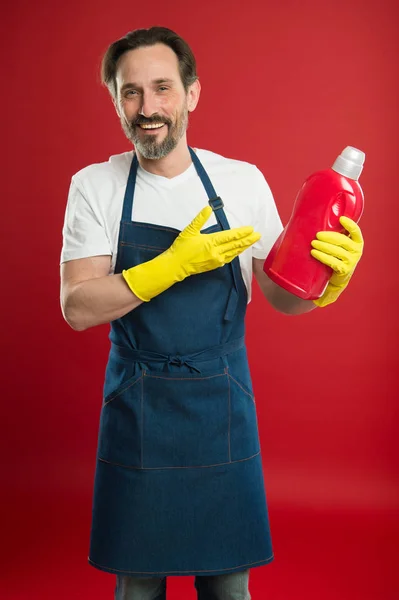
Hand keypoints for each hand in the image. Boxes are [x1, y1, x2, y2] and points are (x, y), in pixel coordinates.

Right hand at [122, 205, 260, 301]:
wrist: (176, 266)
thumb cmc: (181, 248)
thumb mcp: (189, 231)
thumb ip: (200, 219)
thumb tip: (207, 208)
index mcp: (211, 242)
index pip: (230, 236)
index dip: (242, 232)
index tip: (251, 229)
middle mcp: (216, 252)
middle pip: (236, 245)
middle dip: (248, 240)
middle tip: (258, 235)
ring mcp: (216, 260)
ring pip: (234, 252)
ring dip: (244, 246)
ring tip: (252, 241)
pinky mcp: (215, 265)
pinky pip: (229, 258)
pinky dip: (236, 253)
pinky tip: (239, 250)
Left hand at [310, 216, 363, 306]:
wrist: (339, 276)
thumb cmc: (337, 255)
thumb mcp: (340, 244)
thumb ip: (336, 234)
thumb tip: (317, 220)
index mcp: (357, 241)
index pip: (356, 231)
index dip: (350, 224)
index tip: (341, 218)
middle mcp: (356, 250)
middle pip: (342, 241)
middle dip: (329, 236)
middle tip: (317, 235)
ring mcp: (351, 261)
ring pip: (337, 251)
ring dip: (323, 246)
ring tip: (313, 243)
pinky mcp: (343, 270)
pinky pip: (332, 261)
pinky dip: (322, 256)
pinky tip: (314, 253)